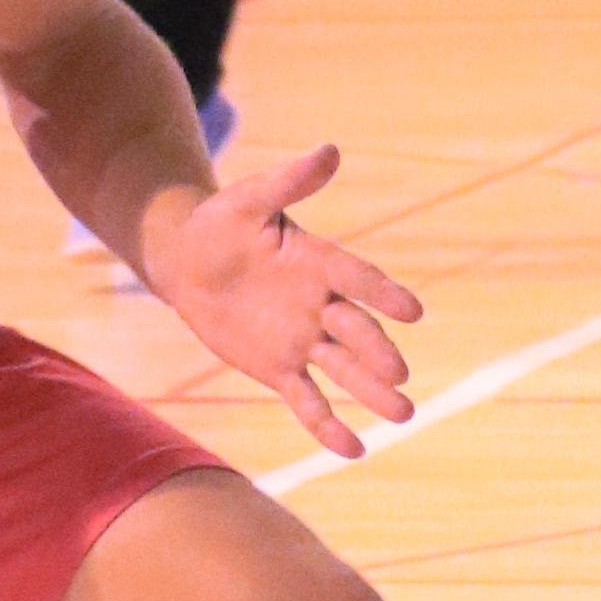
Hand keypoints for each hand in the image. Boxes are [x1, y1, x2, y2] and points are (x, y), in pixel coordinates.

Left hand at [134, 141, 418, 455]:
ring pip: (343, 369)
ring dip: (370, 391)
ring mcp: (303, 339)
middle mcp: (320, 304)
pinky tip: (354, 450)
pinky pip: (308, 400)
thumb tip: (330, 150)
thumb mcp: (247, 200)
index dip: (383, 293)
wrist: (187, 262)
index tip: (412, 311)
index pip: (357, 278)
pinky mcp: (280, 368)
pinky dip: (327, 425)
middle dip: (376, 352)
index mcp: (318, 261)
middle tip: (399, 374)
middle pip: (355, 330)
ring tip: (403, 414)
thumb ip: (287, 183)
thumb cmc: (220, 224)